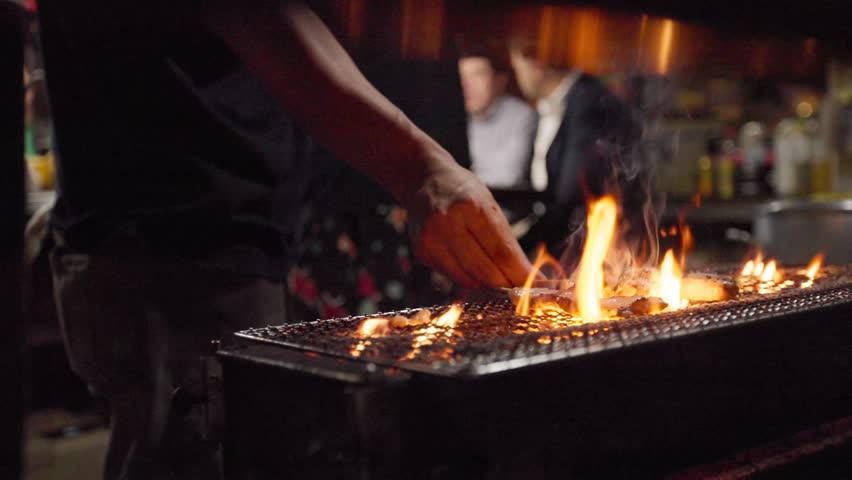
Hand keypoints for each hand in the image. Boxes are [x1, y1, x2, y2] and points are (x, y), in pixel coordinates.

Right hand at [401, 162, 531, 288]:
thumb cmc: (463, 191)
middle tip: (521, 289)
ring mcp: (430, 239)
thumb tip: (524, 275)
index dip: (520, 273)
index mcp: (470, 207)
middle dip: (507, 284)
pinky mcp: (422, 252)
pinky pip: (452, 276)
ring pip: (468, 279)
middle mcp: (447, 223)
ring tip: (499, 277)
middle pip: (485, 271)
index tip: (535, 284)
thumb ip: (504, 240)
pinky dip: (468, 276)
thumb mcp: (489, 205)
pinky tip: (474, 266)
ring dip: (488, 284)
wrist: (423, 180)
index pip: (501, 252)